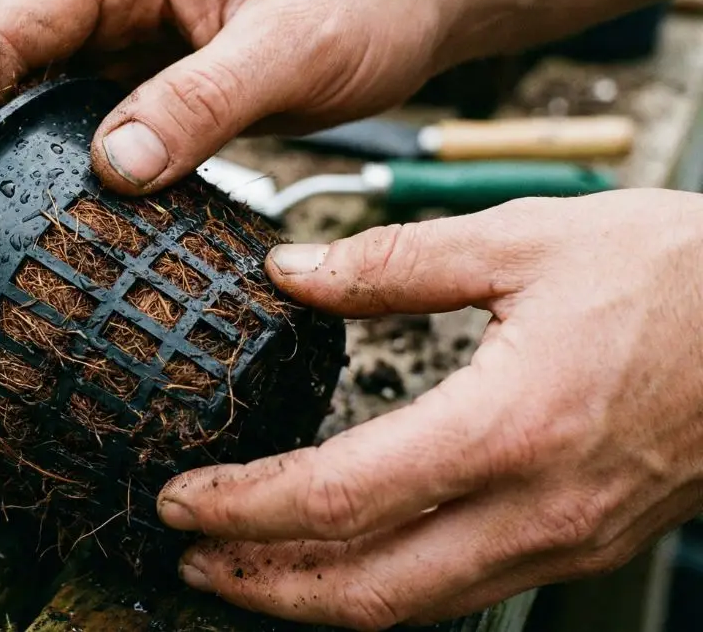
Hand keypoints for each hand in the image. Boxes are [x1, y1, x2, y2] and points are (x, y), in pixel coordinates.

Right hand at [0, 0, 458, 192]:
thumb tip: (118, 167)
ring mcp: (141, 41)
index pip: (10, 27)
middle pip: (13, 66)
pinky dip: (83, 168)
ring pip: (52, 101)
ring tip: (1, 231)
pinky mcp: (168, 79)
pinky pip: (103, 123)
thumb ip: (206, 100)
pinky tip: (81, 216)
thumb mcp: (295, 44)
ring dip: (24, 159)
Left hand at [156, 189, 702, 629]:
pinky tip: (342, 558)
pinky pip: (457, 590)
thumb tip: (292, 272)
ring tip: (243, 570)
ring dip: (311, 599)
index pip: (338, 496)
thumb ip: (393, 262)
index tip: (182, 496)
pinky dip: (380, 587)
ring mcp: (559, 541)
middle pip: (364, 590)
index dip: (244, 506)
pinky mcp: (576, 543)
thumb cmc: (677, 278)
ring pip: (410, 607)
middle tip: (188, 559)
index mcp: (507, 426)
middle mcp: (532, 509)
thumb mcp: (524, 241)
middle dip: (260, 584)